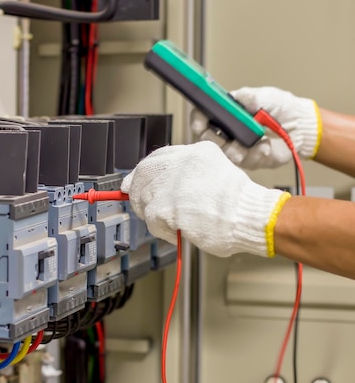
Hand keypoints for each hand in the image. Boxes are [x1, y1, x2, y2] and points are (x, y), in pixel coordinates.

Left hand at [121, 141, 290, 257]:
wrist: (250, 217)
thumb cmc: (238, 204)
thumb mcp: (213, 173)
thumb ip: (185, 176)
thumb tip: (154, 185)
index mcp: (195, 153)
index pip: (157, 158)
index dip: (141, 173)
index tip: (133, 183)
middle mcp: (181, 163)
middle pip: (143, 175)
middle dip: (139, 193)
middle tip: (147, 208)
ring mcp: (172, 183)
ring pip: (144, 199)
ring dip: (154, 214)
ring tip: (175, 221)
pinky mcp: (166, 205)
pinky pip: (151, 220)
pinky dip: (162, 229)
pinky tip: (179, 230)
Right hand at [190, 86, 321, 168]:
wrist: (301, 125)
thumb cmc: (282, 107)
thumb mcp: (267, 96)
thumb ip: (250, 96)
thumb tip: (236, 97)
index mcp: (227, 112)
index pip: (203, 116)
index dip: (197, 120)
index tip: (199, 123)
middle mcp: (228, 130)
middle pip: (207, 138)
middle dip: (215, 140)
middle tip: (225, 139)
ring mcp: (237, 146)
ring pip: (224, 153)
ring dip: (236, 151)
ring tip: (251, 145)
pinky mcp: (249, 159)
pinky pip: (245, 162)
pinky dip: (256, 154)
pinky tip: (265, 147)